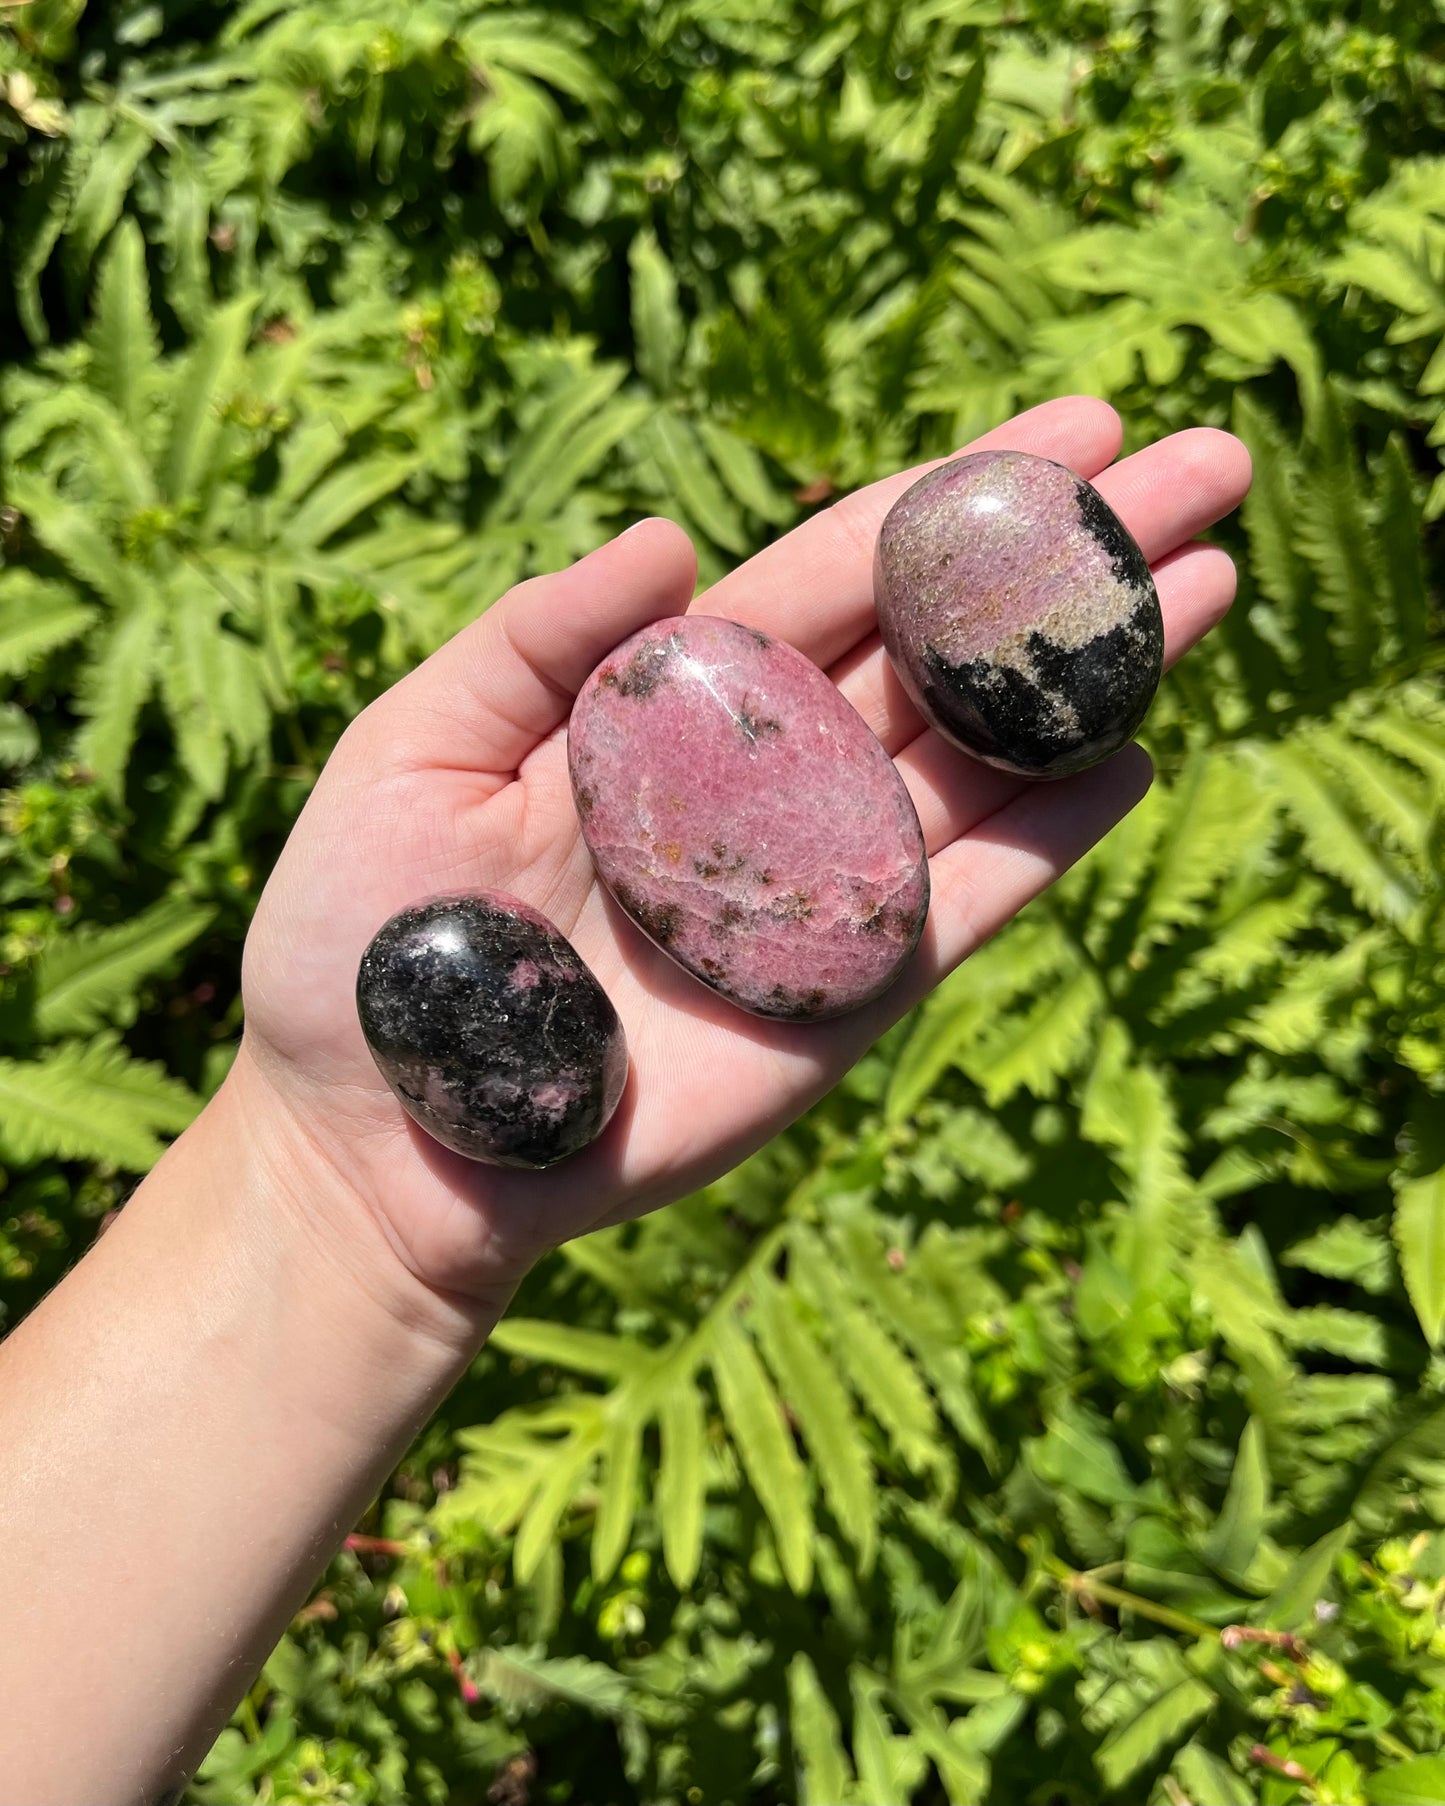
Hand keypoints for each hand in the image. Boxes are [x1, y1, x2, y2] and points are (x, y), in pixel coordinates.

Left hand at [237, 397, 1249, 1312]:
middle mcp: (766, 778)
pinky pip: (967, 905)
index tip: (1069, 425)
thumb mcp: (408, 746)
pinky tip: (1131, 756)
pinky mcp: (846, 995)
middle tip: (1203, 467)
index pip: (832, 575)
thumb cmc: (362, 939)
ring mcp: (819, 885)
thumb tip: (674, 536)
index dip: (946, 499)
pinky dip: (1048, 838)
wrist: (378, 1140)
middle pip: (939, 648)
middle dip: (1066, 561)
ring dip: (1090, 676)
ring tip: (1211, 586)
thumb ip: (534, 637)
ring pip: (979, 759)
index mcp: (668, 701)